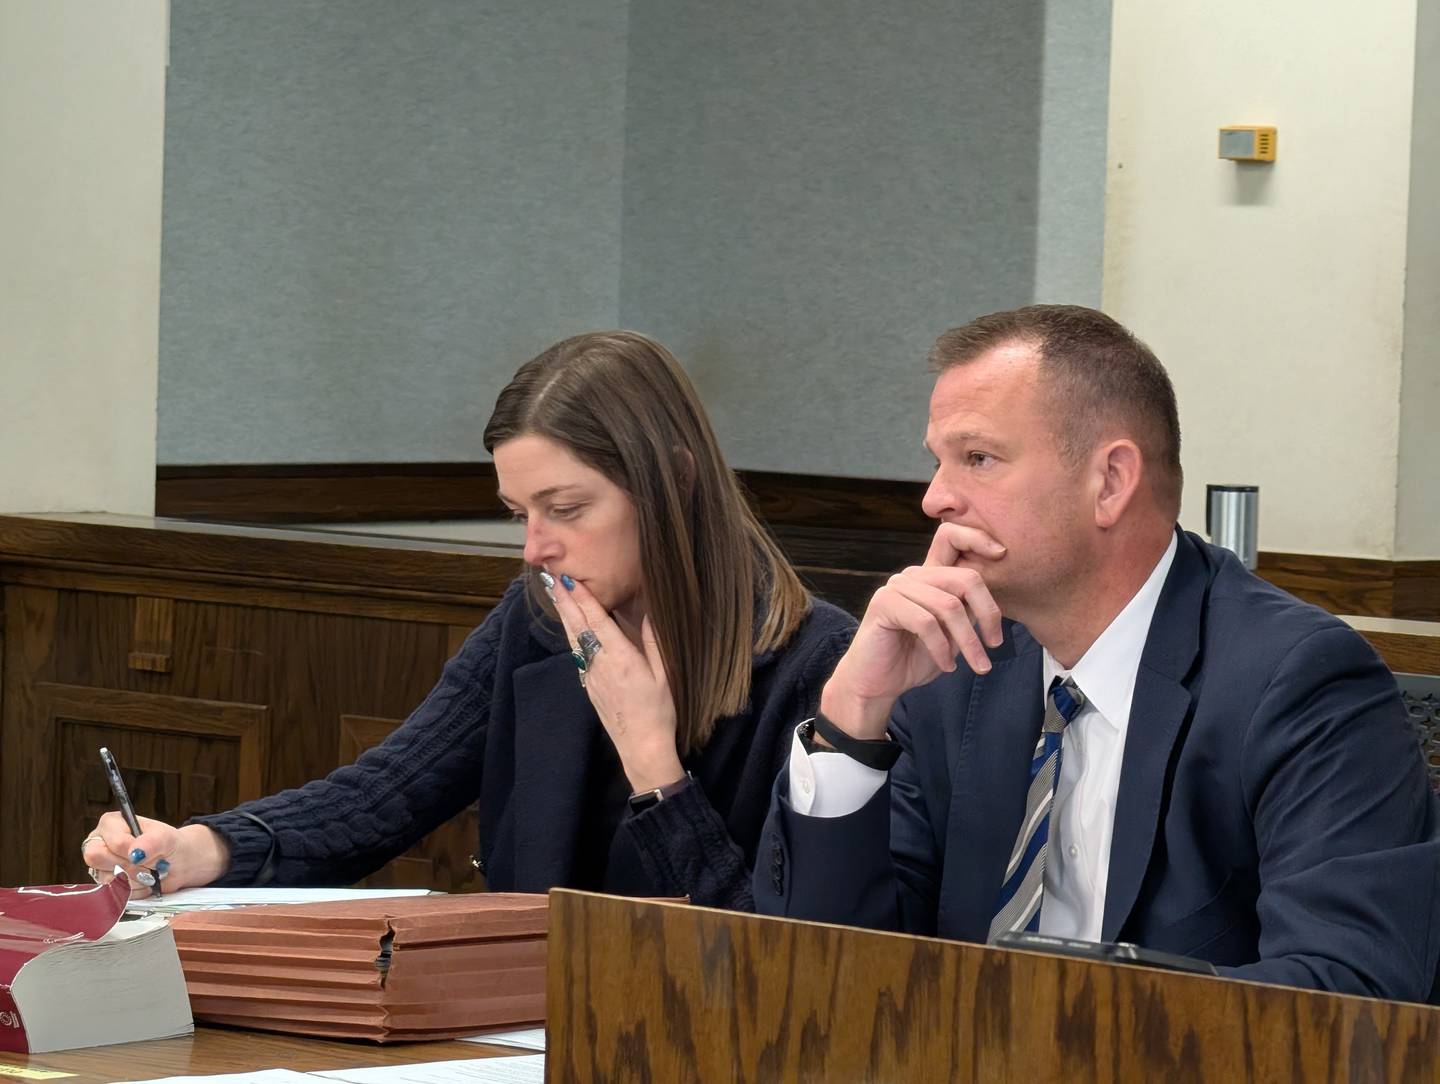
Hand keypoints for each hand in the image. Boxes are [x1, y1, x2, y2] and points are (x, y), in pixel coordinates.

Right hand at [81, 814, 229, 896]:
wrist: (178, 864)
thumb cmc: (170, 845)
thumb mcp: (167, 838)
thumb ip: (152, 842)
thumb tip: (135, 853)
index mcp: (111, 824)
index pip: (112, 841)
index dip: (131, 850)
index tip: (146, 852)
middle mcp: (99, 842)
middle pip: (97, 857)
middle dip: (129, 865)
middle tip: (147, 863)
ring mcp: (100, 865)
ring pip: (107, 879)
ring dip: (134, 878)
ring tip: (148, 871)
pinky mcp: (105, 884)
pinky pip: (114, 893)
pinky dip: (135, 890)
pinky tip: (144, 881)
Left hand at [546, 574, 684, 792]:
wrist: (641, 747)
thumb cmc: (659, 711)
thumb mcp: (665, 675)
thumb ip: (654, 642)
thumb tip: (650, 612)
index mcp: (621, 658)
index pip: (597, 621)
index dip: (582, 599)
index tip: (570, 579)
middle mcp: (601, 664)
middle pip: (578, 627)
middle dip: (565, 601)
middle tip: (551, 579)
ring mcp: (591, 676)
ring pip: (574, 640)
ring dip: (564, 616)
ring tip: (555, 596)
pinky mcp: (589, 686)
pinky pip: (577, 654)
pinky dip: (571, 635)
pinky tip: (570, 628)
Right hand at [821, 522, 1006, 738]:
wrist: (876, 685)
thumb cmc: (914, 659)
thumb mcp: (952, 634)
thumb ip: (969, 612)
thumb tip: (995, 603)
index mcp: (929, 576)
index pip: (951, 537)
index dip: (977, 538)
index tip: (1002, 554)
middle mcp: (913, 575)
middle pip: (964, 578)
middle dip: (988, 613)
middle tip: (995, 644)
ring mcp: (896, 587)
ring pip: (949, 606)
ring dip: (968, 641)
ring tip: (978, 665)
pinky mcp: (884, 604)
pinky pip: (926, 623)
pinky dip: (942, 649)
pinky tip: (947, 666)